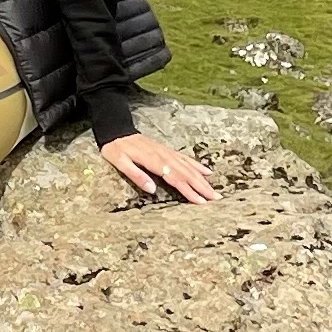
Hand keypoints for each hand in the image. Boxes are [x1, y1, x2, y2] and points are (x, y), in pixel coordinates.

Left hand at [101, 129, 218, 205]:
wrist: (116, 130)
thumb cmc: (116, 149)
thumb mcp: (120, 163)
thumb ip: (136, 175)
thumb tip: (152, 189)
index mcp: (153, 160)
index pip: (175, 178)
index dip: (188, 191)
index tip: (200, 202)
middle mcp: (164, 156)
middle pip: (186, 174)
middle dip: (202, 187)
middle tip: (215, 199)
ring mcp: (167, 152)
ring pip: (188, 167)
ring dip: (202, 179)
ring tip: (214, 191)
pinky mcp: (167, 151)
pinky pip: (185, 159)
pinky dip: (197, 165)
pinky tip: (206, 172)